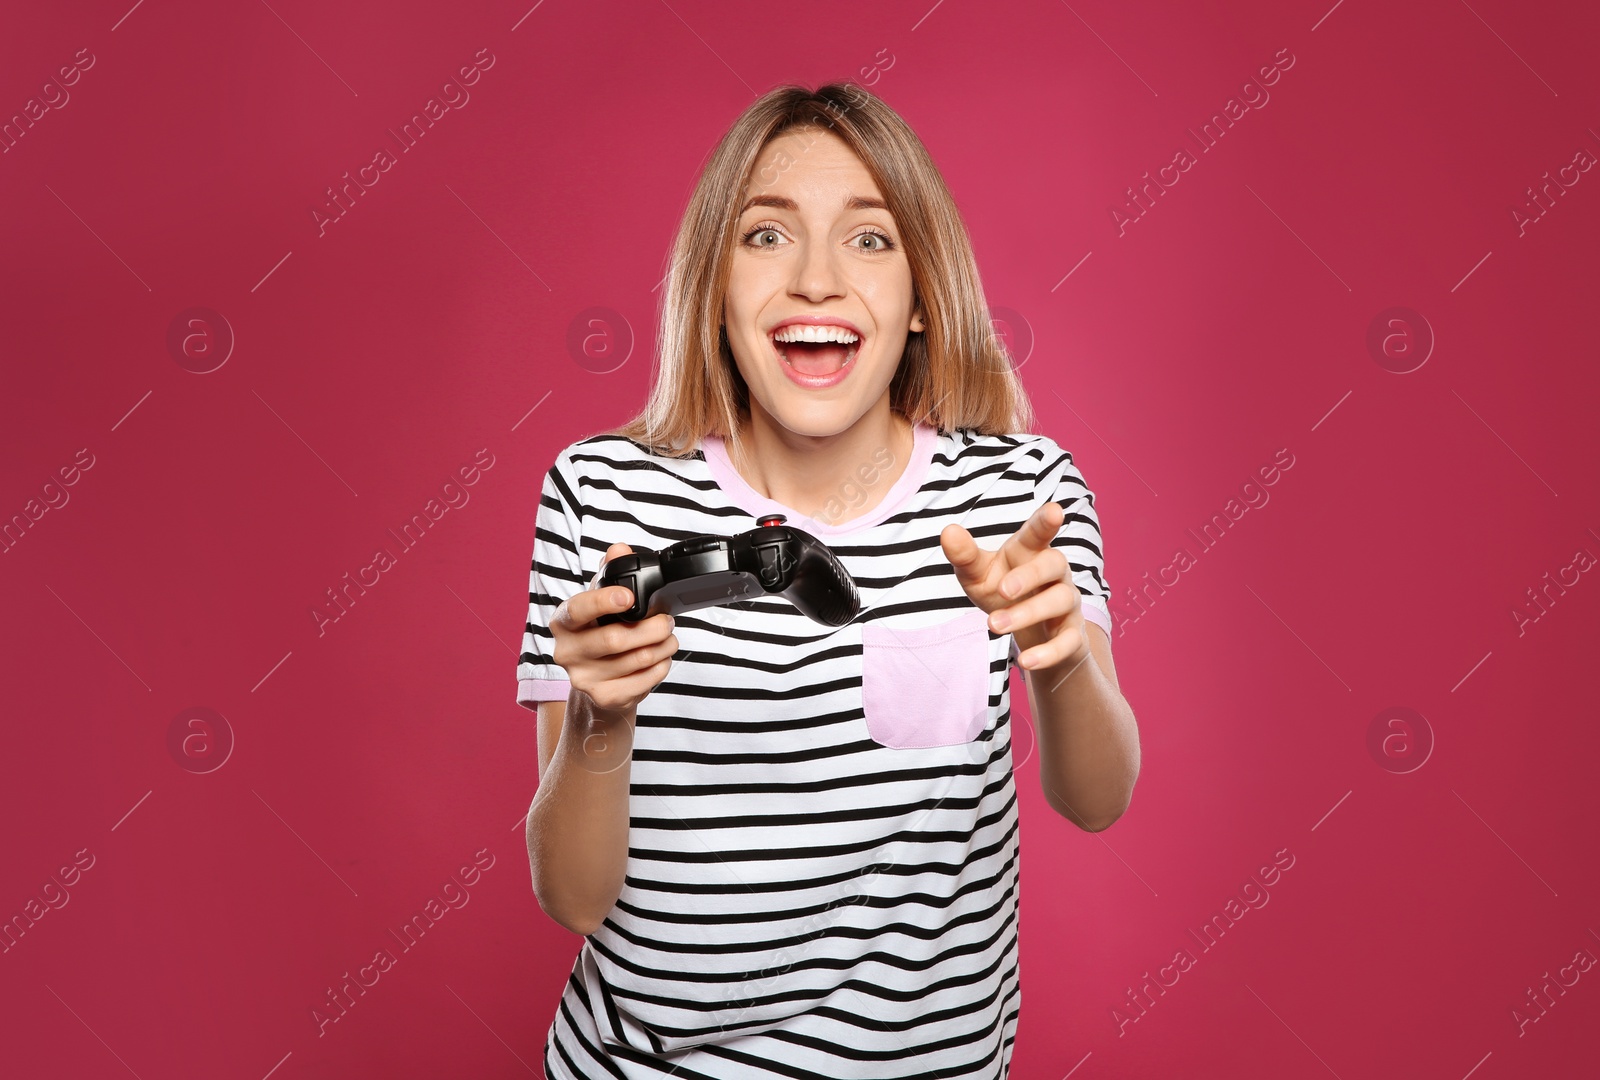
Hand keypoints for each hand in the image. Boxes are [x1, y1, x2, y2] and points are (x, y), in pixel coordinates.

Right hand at [550, 543, 678, 711]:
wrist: (596, 682)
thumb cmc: (599, 634)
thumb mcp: (600, 601)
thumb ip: (610, 573)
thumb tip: (619, 549)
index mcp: (563, 622)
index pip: (579, 609)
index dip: (604, 602)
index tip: (630, 596)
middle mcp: (567, 652)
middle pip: (615, 639)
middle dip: (651, 628)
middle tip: (667, 621)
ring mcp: (584, 679)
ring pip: (636, 660)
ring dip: (663, 647)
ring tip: (669, 639)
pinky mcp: (605, 697)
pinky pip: (644, 681)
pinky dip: (661, 667)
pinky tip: (661, 659)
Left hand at [939, 501, 1088, 670]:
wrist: (1033, 637)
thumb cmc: (1004, 594)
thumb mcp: (978, 575)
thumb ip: (964, 556)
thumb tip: (948, 531)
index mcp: (1030, 552)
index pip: (1039, 533)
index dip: (1046, 521)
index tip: (1055, 510)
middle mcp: (1055, 573)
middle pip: (1053, 563)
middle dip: (1029, 576)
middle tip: (1001, 590)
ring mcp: (1067, 602)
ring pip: (1059, 601)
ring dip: (1027, 613)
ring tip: (994, 625)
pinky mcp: (1073, 635)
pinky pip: (1068, 641)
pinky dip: (1047, 652)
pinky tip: (1025, 661)